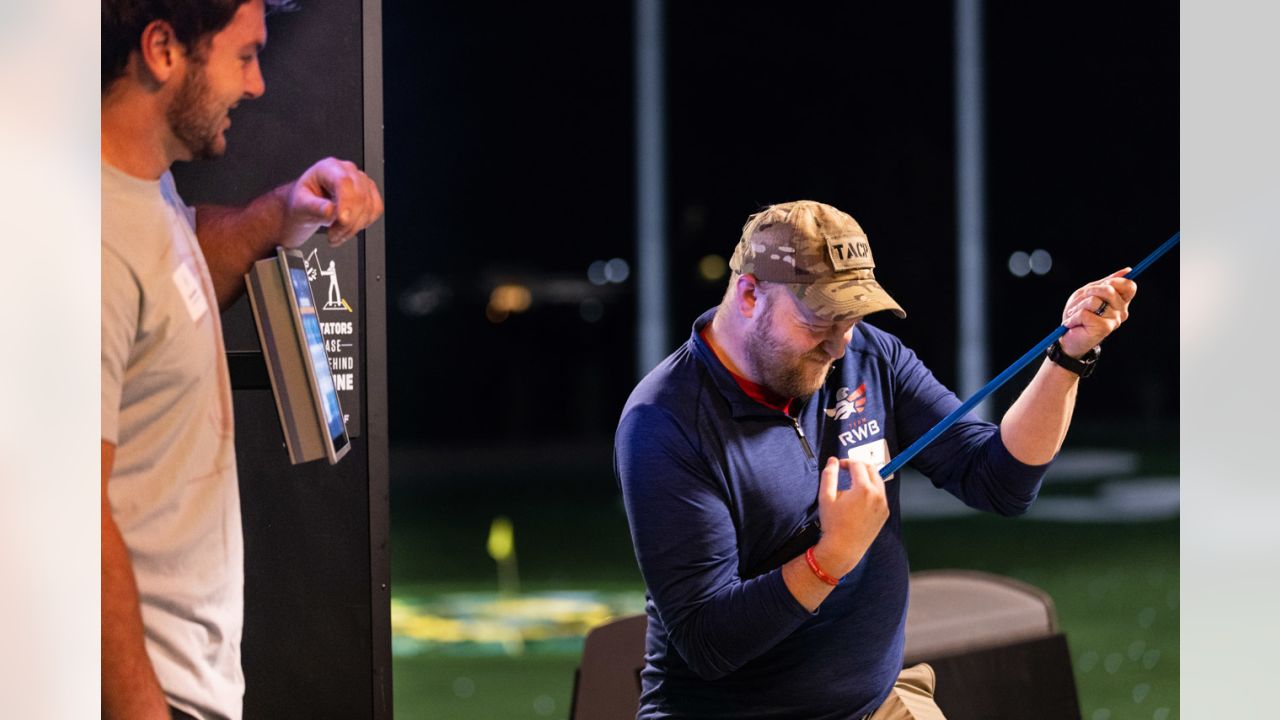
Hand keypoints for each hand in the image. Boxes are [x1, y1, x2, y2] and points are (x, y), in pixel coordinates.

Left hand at [281, 157, 384, 246]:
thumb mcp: (300, 204)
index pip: (344, 182)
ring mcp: (361, 182)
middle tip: (333, 235)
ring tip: (336, 234)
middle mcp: (348, 171)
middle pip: (359, 196)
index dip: (346, 202)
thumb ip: (313, 207)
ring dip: (354, 227)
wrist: (307, 207)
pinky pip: (375, 210)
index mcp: (329, 168)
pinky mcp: (370, 194)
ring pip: (369, 206)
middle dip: (348, 222)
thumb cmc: (303, 201)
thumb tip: (328, 210)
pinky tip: (348, 229)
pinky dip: (363, 224)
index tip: (342, 220)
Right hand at [813, 457, 888, 577]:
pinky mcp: (884, 513)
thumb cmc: (832, 524)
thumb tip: (833, 460)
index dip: (847, 462)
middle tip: (847, 469)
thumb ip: (829, 475)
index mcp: (863, 489)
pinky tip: (858, 499)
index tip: (839, 465)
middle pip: (872, 469)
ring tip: (851, 484)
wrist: (843, 549)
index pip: (858, 465)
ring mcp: (883, 505)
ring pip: (878, 481)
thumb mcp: (825, 497)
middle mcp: (877, 495)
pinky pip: (880, 495)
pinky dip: (871, 491)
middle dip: (859, 466)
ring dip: (866, 477)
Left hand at [1058, 268, 1137, 357]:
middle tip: (1081, 300)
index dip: (1116, 281)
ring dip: (1077, 306)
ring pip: (1094, 301)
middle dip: (1089, 291)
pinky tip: (1073, 323)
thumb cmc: (1078, 313)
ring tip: (1074, 314)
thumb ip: (1106, 282)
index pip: (1130, 286)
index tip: (1104, 283)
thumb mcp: (1090, 293)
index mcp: (1120, 301)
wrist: (1067, 338)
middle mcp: (1121, 311)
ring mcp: (1114, 320)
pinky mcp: (1104, 328)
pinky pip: (1084, 313)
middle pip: (1110, 290)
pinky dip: (1073, 316)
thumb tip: (1128, 270)